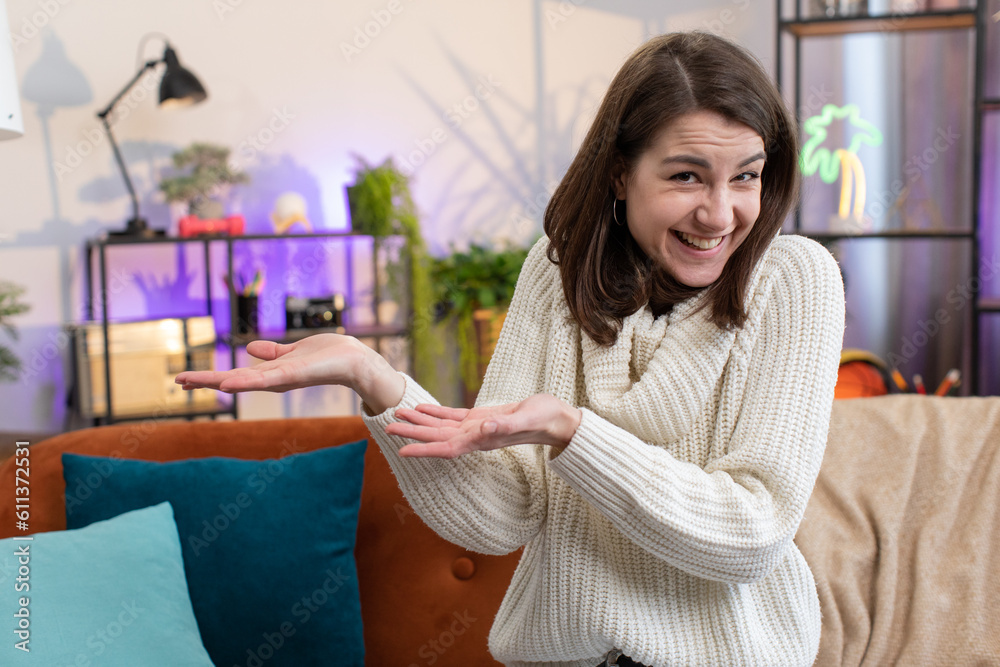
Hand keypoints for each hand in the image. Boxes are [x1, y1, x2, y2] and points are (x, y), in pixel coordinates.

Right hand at [174, 333, 404, 412]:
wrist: (355, 360)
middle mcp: (273, 379)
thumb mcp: (294, 352)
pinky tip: (227, 383)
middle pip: (232, 380)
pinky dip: (246, 382)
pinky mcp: (293, 375)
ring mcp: (282, 379)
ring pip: (244, 381)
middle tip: (177, 381)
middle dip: (205, 381)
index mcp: (271, 372)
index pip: (234, 375)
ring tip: (192, 381)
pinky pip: (266, 378)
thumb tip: (250, 348)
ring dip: (218, 381)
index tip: (185, 377)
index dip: (210, 376)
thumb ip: (273, 352)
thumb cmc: (328, 356)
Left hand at [386, 394, 582, 458]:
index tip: (401, 451)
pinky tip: (422, 407)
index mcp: (482, 439)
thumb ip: (506, 424)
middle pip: (437, 437)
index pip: (446, 448)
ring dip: (419, 422)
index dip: (423, 449)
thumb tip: (485, 428)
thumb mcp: (526, 418)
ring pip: (441, 426)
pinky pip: (452, 416)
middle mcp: (475, 437)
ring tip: (396, 415)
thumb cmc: (545, 419)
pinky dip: (435, 412)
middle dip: (412, 433)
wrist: (557, 419)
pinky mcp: (481, 417)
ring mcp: (476, 428)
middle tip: (387, 427)